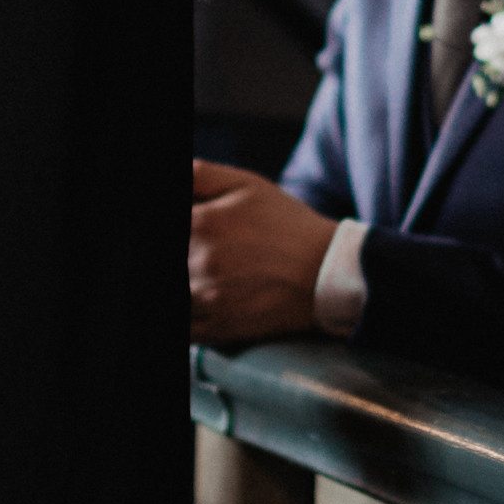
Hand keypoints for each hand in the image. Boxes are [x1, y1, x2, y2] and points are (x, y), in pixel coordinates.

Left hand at [188, 159, 338, 343]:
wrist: (327, 272)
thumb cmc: (286, 224)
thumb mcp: (245, 184)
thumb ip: (199, 174)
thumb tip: (177, 174)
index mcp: (202, 223)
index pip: (175, 224)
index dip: (189, 225)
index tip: (197, 231)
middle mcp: (200, 262)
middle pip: (178, 256)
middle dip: (190, 252)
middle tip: (220, 250)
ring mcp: (207, 298)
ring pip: (179, 289)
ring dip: (191, 278)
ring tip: (212, 271)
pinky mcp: (217, 328)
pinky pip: (184, 329)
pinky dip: (190, 311)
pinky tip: (205, 297)